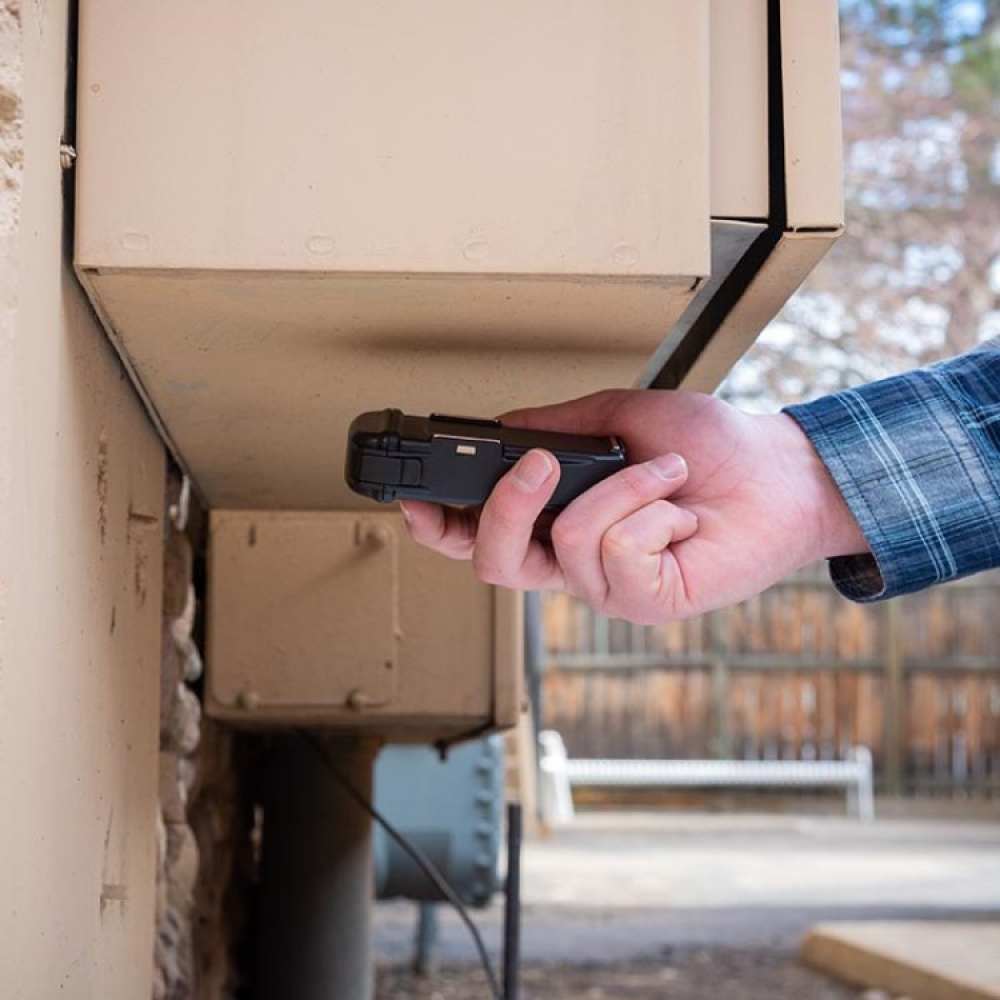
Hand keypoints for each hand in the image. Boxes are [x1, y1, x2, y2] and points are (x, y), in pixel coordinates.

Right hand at [400, 390, 866, 623]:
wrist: (778, 470)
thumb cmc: (709, 445)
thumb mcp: (617, 418)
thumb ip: (555, 426)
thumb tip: (500, 428)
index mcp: (559, 522)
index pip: (482, 538)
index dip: (440, 528)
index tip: (413, 500)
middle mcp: (575, 562)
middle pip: (495, 562)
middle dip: (504, 508)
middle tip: (537, 463)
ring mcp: (610, 587)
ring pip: (566, 544)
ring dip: (620, 490)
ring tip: (666, 472)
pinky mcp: (648, 601)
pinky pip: (618, 554)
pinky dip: (650, 511)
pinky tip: (681, 510)